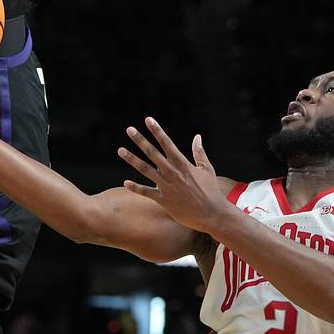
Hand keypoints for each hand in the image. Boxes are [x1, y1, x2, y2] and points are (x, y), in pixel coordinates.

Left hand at [118, 118, 232, 233]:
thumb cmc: (211, 191)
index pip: (167, 143)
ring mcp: (166, 186)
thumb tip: (197, 136)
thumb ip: (199, 152)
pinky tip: (125, 182)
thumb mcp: (207, 169)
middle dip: (140, 140)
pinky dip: (136, 187)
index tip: (148, 120)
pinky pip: (146, 192)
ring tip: (120, 150)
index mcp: (183, 163)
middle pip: (152, 153)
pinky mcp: (164, 200)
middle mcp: (172, 172)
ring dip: (132, 159)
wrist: (212, 214)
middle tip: (129, 129)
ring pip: (145, 170)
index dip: (157, 130)